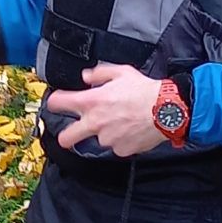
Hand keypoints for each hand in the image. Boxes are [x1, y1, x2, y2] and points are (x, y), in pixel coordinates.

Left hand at [46, 61, 164, 157]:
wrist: (167, 110)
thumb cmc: (145, 90)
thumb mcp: (121, 72)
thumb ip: (99, 73)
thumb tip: (87, 77)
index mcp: (91, 102)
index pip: (58, 103)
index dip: (54, 102)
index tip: (56, 103)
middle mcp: (95, 122)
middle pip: (66, 138)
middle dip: (65, 136)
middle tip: (72, 132)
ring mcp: (107, 139)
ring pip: (98, 139)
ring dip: (106, 132)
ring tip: (123, 121)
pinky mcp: (120, 150)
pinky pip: (116, 146)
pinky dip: (122, 140)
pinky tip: (132, 129)